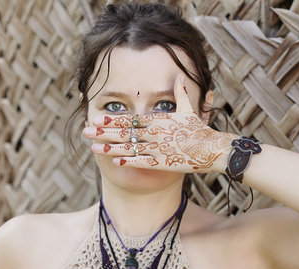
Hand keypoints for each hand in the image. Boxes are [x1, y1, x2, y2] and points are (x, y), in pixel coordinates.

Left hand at [83, 73, 234, 172]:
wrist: (212, 149)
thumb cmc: (200, 130)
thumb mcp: (189, 109)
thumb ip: (181, 93)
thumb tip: (179, 76)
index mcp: (158, 120)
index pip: (131, 119)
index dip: (112, 120)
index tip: (97, 119)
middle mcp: (155, 133)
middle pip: (125, 133)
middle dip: (103, 132)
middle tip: (86, 132)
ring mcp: (158, 148)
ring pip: (129, 148)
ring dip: (110, 148)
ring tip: (93, 148)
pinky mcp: (163, 163)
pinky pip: (142, 162)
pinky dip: (129, 161)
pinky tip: (115, 162)